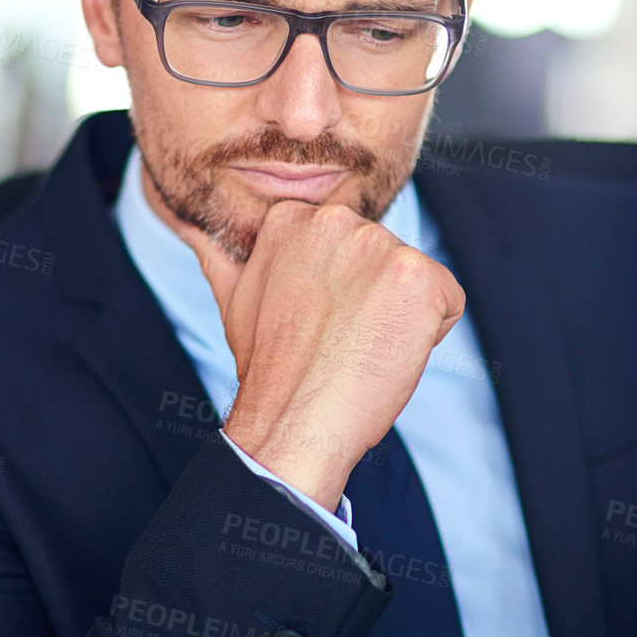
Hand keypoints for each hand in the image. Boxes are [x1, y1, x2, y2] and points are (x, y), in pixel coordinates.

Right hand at [178, 201, 464, 511]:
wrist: (294, 418)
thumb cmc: (269, 367)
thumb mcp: (234, 299)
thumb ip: (222, 256)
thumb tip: (189, 226)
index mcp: (293, 218)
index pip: (348, 245)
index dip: (338, 290)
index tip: (314, 321)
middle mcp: (337, 221)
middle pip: (385, 258)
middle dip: (372, 300)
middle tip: (337, 338)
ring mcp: (381, 246)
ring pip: (416, 281)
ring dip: (399, 317)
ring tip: (359, 346)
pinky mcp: (420, 277)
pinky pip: (448, 302)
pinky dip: (430, 335)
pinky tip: (387, 352)